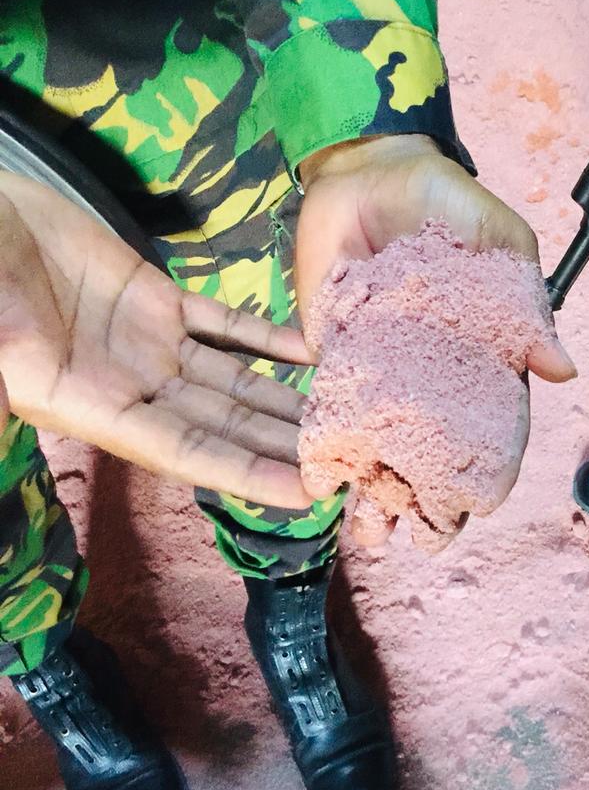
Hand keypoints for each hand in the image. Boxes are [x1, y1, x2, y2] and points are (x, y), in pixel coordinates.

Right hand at [0, 173, 320, 508]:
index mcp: (90, 410)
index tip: (307, 492)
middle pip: (224, 426)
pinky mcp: (155, 297)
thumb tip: (0, 433)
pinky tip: (314, 351)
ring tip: (347, 414)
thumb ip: (2, 390)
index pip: (185, 453)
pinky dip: (268, 337)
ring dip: (286, 400)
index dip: (246, 474)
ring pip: (233, 382)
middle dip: (284, 446)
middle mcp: (129, 387)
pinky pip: (223, 324)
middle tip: (353, 458)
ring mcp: (147, 343)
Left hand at [295, 134, 575, 545]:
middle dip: (425, 493)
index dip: (487, 466)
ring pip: (380, 439)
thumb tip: (561, 371)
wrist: (371, 168)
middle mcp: (430, 371)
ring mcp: (380, 366)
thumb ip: (525, 304)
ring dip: (374, 487)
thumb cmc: (448, 202)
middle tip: (418, 539)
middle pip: (431, 445)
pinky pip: (330, 406)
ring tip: (368, 535)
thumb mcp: (499, 244)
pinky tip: (324, 486)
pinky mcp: (332, 353)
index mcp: (478, 353)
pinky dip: (328, 446)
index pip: (488, 421)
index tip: (481, 506)